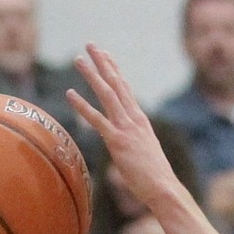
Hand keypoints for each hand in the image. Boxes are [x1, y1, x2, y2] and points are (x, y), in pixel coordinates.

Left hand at [68, 45, 182, 213]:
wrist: (163, 188)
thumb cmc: (155, 177)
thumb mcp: (145, 154)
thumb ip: (135, 143)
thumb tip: (128, 146)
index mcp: (141, 120)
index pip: (126, 89)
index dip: (114, 70)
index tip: (105, 55)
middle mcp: (134, 119)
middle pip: (116, 84)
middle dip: (102, 63)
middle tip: (90, 45)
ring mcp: (126, 129)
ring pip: (106, 94)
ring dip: (92, 75)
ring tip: (78, 59)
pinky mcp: (117, 142)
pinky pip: (97, 119)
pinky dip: (82, 105)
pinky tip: (70, 94)